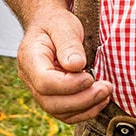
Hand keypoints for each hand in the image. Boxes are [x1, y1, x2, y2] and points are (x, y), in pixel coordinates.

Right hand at [15, 8, 111, 122]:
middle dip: (81, 100)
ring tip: (106, 94)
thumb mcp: (63, 25)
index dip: (69, 85)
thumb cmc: (56, 23)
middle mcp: (30, 78)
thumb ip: (69, 44)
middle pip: (50, 102)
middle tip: (105, 88)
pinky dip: (83, 111)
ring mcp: (38, 90)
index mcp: (30, 59)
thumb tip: (77, 66)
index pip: (44, 82)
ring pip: (58, 112)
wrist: (49, 24)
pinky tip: (99, 100)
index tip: (90, 77)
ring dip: (85, 108)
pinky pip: (65, 113)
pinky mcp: (51, 96)